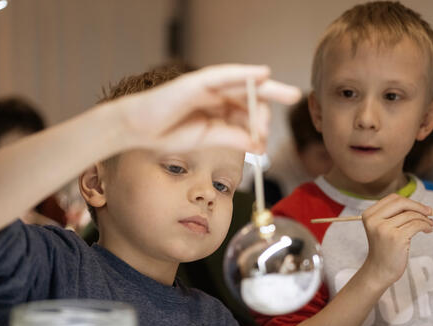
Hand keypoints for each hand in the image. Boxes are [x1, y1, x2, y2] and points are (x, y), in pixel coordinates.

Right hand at [115, 64, 300, 153]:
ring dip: (264, 90)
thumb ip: (233, 137)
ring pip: (243, 84)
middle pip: (250, 93)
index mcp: (217, 110)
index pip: (246, 111)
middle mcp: (215, 95)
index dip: (259, 122)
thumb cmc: (167, 134)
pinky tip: (263, 74)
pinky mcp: (197, 81)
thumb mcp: (207, 138)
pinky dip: (244, 73)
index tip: (265, 141)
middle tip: (294, 97)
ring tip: (284, 97)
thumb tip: (259, 144)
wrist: (138, 130)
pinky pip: (225, 75)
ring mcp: (207, 86)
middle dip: (272, 97)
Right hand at [360, 194, 432, 288]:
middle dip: (419, 206)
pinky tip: (428, 230)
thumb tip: (421, 206)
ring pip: (411, 215)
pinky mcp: (396, 238)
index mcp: (369, 215)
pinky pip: (417, 225)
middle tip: (430, 212)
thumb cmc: (385, 249)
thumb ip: (395, 215)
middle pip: (401, 203)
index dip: (409, 201)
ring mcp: (384, 229)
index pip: (392, 198)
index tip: (421, 208)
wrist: (380, 270)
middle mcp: (374, 220)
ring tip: (429, 225)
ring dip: (425, 219)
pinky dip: (426, 226)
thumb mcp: (383, 228)